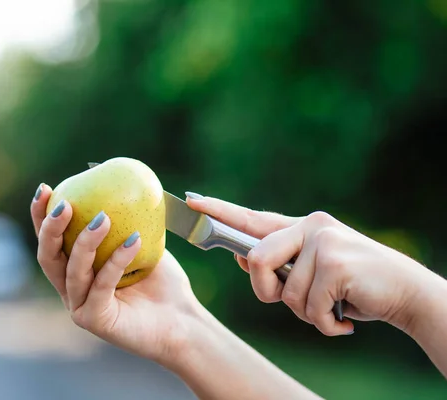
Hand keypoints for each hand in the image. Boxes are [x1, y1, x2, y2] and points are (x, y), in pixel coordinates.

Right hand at [30, 184, 199, 363]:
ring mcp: (80, 306)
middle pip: (48, 256)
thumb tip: (115, 178)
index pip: (51, 241)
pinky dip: (117, 261)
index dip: (41, 216)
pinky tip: (134, 240)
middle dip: (50, 228)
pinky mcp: (94, 320)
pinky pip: (101, 285)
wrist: (181, 318)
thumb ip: (124, 218)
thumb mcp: (141, 240)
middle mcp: (71, 289)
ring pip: (72, 270)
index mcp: (75, 271)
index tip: (45, 189)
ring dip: (85, 241)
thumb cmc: (161, 280)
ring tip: (104, 218)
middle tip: (64, 204)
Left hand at [186, 194, 434, 336]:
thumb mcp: (313, 273)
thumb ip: (281, 264)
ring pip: (284, 291)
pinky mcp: (335, 262)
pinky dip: (326, 324)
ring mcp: (323, 241)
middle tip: (295, 304)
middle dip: (267, 293)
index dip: (220, 211)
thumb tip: (241, 260)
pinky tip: (345, 318)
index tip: (192, 203)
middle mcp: (310, 226)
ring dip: (307, 313)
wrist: (407, 294)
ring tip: (333, 309)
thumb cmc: (355, 287)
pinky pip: (308, 306)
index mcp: (301, 227)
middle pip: (256, 260)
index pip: (252, 218)